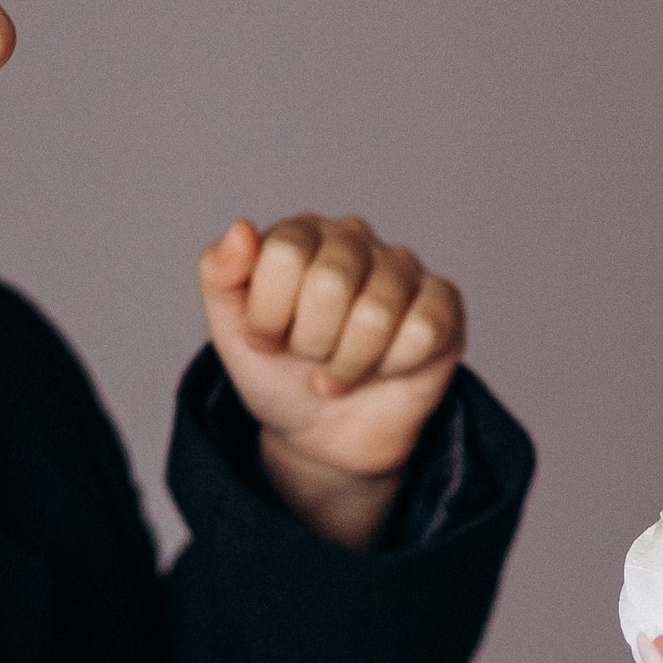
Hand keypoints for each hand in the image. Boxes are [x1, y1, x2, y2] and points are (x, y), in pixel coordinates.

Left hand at [198, 213, 465, 548]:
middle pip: (331, 282)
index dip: (270, 313)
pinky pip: (422, 330)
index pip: (284, 254)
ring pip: (377, 313)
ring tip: (340, 370)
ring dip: (350, 362)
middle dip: (311, 342)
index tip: (267, 339)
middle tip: (310, 356)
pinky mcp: (443, 302)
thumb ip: (219, 276)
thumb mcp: (232, 333)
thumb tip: (241, 229)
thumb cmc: (279, 374)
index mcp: (299, 233)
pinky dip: (392, 366)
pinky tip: (383, 369)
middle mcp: (353, 237)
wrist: (325, 433)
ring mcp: (402, 266)